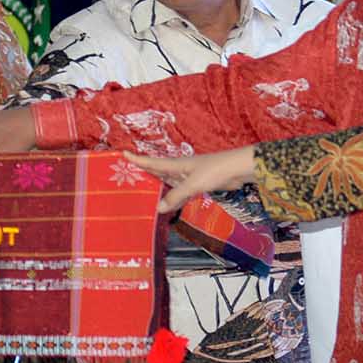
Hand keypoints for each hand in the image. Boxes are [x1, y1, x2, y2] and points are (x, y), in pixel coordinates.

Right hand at [128, 147, 258, 213]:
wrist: (239, 169)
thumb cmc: (216, 170)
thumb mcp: (193, 183)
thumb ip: (177, 196)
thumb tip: (158, 208)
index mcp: (177, 164)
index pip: (152, 162)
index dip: (137, 159)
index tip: (123, 154)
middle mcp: (181, 169)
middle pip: (159, 172)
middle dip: (145, 173)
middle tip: (129, 176)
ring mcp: (190, 177)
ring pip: (169, 183)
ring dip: (159, 187)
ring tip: (144, 193)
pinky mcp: (200, 184)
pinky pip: (181, 191)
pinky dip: (174, 197)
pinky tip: (170, 203)